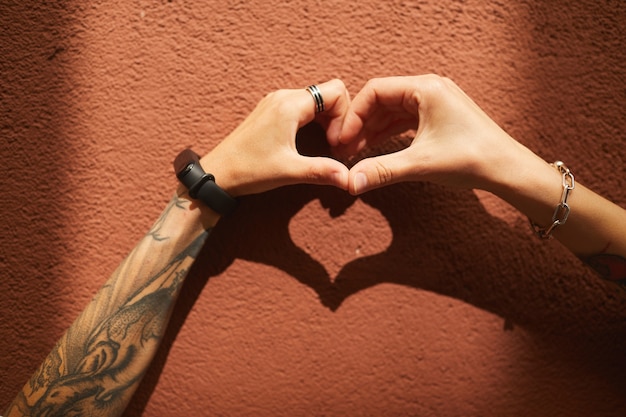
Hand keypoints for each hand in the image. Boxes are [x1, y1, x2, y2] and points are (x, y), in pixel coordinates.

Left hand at [198, 79, 350, 196]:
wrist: (217, 173)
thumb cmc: (248, 169)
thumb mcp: (289, 171)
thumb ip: (322, 171)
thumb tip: (349, 178)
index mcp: (289, 105)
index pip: (335, 92)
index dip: (344, 117)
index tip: (338, 143)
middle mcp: (283, 97)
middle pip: (328, 94)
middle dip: (339, 119)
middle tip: (337, 147)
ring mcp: (276, 102)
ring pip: (316, 100)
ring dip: (328, 121)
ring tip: (327, 146)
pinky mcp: (271, 112)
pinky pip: (303, 107)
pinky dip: (314, 121)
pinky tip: (312, 142)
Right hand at [339, 75, 538, 194]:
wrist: (507, 169)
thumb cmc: (472, 159)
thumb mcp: (421, 164)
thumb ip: (382, 170)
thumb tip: (350, 183)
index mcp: (425, 88)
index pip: (375, 91)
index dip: (354, 115)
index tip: (342, 139)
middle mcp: (430, 89)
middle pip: (382, 100)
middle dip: (361, 124)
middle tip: (344, 149)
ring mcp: (435, 101)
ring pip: (392, 111)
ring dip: (373, 130)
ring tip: (355, 152)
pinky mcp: (439, 116)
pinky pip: (405, 120)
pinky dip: (388, 134)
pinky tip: (375, 149)